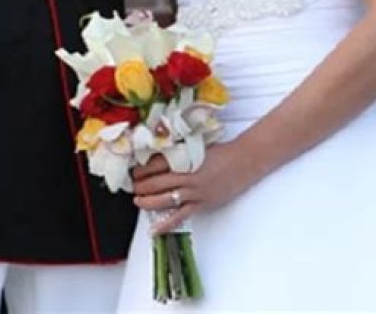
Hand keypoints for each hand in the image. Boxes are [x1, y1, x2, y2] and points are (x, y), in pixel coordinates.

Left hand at [132, 142, 252, 233]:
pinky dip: (166, 223)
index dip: (142, 169)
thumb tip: (158, 156)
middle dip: (141, 185)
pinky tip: (154, 229)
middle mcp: (186, 176)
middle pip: (156, 183)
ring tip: (137, 201)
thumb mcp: (196, 146)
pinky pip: (180, 215)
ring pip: (164, 199)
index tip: (133, 171)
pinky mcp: (202, 203)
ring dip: (148, 201)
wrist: (243, 161)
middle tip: (132, 186)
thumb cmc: (221, 151)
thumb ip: (178, 152)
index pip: (155, 165)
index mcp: (184, 159)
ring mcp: (194, 191)